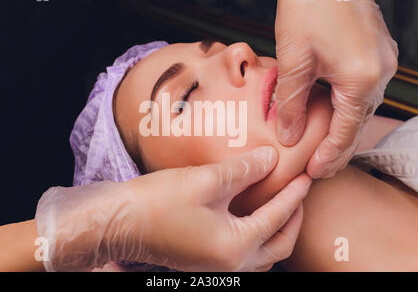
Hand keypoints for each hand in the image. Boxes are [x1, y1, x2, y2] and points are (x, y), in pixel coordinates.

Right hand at [36, 146, 311, 270]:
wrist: (120, 222)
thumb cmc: (159, 202)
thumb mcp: (205, 180)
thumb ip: (243, 170)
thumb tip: (270, 159)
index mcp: (234, 246)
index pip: (276, 218)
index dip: (293, 194)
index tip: (306, 176)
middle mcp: (230, 264)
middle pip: (278, 247)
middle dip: (293, 220)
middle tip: (300, 195)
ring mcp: (215, 267)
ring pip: (263, 256)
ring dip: (277, 233)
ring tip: (282, 208)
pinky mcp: (203, 261)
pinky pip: (244, 255)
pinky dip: (257, 239)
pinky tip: (251, 219)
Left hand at [275, 0, 398, 177]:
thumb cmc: (306, 7)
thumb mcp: (293, 62)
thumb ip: (291, 104)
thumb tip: (289, 137)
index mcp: (361, 79)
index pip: (344, 132)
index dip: (328, 156)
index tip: (313, 172)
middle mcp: (379, 73)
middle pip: (357, 123)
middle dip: (337, 148)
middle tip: (319, 168)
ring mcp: (382, 60)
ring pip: (359, 107)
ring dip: (341, 128)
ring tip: (321, 147)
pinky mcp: (375, 50)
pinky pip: (361, 88)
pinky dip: (345, 106)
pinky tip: (329, 113)